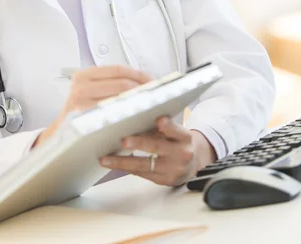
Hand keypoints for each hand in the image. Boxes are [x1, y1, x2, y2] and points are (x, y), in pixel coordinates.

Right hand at [34, 65, 150, 146]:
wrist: (61, 136)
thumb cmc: (84, 113)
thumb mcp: (92, 91)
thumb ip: (113, 84)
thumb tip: (148, 81)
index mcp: (84, 75)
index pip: (119, 70)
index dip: (139, 75)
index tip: (154, 82)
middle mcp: (80, 86)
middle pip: (122, 85)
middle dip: (143, 90)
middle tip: (158, 97)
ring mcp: (81, 104)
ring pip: (121, 101)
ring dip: (140, 105)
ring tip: (153, 109)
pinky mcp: (84, 122)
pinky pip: (114, 118)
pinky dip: (130, 119)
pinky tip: (140, 122)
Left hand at [100, 117, 216, 185]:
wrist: (194, 163)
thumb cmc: (179, 142)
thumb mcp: (177, 131)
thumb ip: (163, 127)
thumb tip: (135, 120)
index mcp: (184, 137)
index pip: (175, 130)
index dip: (167, 125)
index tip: (159, 120)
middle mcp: (181, 154)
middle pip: (157, 147)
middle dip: (139, 144)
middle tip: (123, 141)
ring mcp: (173, 170)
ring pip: (144, 165)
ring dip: (123, 162)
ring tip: (106, 159)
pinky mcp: (165, 180)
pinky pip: (142, 174)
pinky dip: (127, 168)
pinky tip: (114, 165)